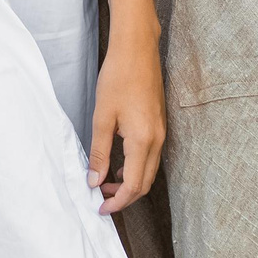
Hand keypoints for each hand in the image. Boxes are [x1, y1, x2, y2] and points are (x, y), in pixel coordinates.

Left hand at [88, 27, 164, 213]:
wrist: (138, 49)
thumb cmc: (118, 77)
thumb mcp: (102, 117)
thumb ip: (100, 152)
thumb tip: (95, 181)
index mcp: (144, 140)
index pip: (134, 185)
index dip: (117, 201)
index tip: (99, 207)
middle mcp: (158, 140)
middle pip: (145, 183)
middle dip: (124, 196)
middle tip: (101, 199)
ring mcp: (162, 132)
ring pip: (149, 170)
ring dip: (130, 182)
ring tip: (105, 181)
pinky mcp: (160, 124)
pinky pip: (151, 156)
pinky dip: (136, 166)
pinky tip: (118, 162)